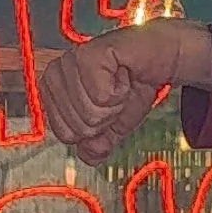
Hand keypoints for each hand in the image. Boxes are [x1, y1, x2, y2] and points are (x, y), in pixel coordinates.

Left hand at [41, 19, 211, 162]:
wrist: (160, 57)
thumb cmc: (133, 84)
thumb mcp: (114, 123)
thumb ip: (98, 143)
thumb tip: (87, 157)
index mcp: (51, 90)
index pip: (66, 135)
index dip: (96, 128)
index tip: (105, 104)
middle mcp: (55, 73)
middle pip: (79, 127)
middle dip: (107, 115)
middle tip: (115, 92)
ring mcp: (70, 62)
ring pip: (90, 113)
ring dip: (116, 102)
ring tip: (119, 81)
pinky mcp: (89, 54)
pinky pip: (102, 97)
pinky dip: (121, 90)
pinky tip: (123, 72)